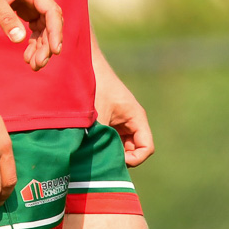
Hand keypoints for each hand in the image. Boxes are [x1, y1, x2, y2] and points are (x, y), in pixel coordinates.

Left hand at [0, 0, 63, 68]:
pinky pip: (34, 27)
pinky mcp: (23, 8)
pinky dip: (32, 41)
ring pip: (44, 28)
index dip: (56, 32)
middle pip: (50, 22)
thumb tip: (19, 40)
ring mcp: (31, 2)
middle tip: (38, 65)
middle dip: (47, 44)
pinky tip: (27, 55)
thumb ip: (4, 17)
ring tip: (33, 65)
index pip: (52, 12)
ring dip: (41, 46)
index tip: (54, 51)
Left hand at [93, 48, 154, 166]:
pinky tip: (87, 143)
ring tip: (93, 150)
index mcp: (136, 117)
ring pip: (121, 147)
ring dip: (109, 151)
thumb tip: (96, 164)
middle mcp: (131, 121)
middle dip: (119, 158)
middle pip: (133, 151)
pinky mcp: (108, 121)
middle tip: (100, 157)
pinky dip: (102, 144)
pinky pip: (110, 140)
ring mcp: (119, 121)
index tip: (115, 159)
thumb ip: (100, 139)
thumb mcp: (97, 116)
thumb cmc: (93, 86)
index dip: (134, 159)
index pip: (146, 148)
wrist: (82, 64)